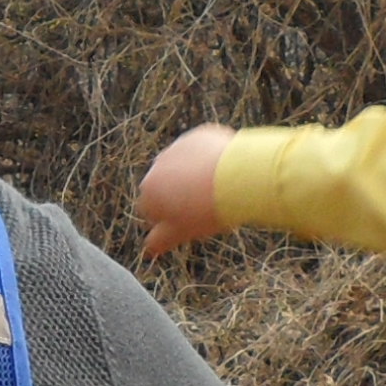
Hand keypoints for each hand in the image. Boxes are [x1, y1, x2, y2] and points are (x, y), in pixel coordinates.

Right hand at [134, 123, 236, 259]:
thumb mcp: (181, 232)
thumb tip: (148, 250)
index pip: (150, 209)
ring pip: (182, 164)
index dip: (169, 217)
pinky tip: (223, 169)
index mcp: (150, 193)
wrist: (237, 177)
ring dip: (192, 173)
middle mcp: (157, 167)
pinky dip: (208, 157)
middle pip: (164, 183)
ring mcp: (177, 148)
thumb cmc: (207, 209)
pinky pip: (200, 148)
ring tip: (216, 187)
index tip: (186, 221)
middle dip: (177, 192)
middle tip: (203, 205)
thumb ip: (160, 240)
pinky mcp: (198, 136)